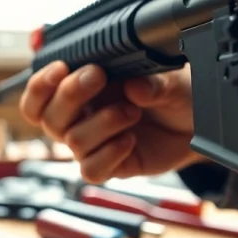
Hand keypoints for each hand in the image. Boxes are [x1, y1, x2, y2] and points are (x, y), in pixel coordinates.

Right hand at [19, 62, 201, 182]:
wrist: (198, 122)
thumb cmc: (175, 93)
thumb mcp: (168, 78)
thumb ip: (151, 81)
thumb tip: (134, 87)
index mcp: (82, 90)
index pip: (39, 95)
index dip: (40, 85)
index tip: (62, 68)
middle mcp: (83, 117)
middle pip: (50, 118)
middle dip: (71, 95)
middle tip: (99, 76)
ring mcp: (96, 144)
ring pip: (73, 141)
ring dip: (102, 122)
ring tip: (133, 111)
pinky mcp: (112, 166)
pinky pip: (91, 169)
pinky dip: (109, 154)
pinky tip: (130, 140)